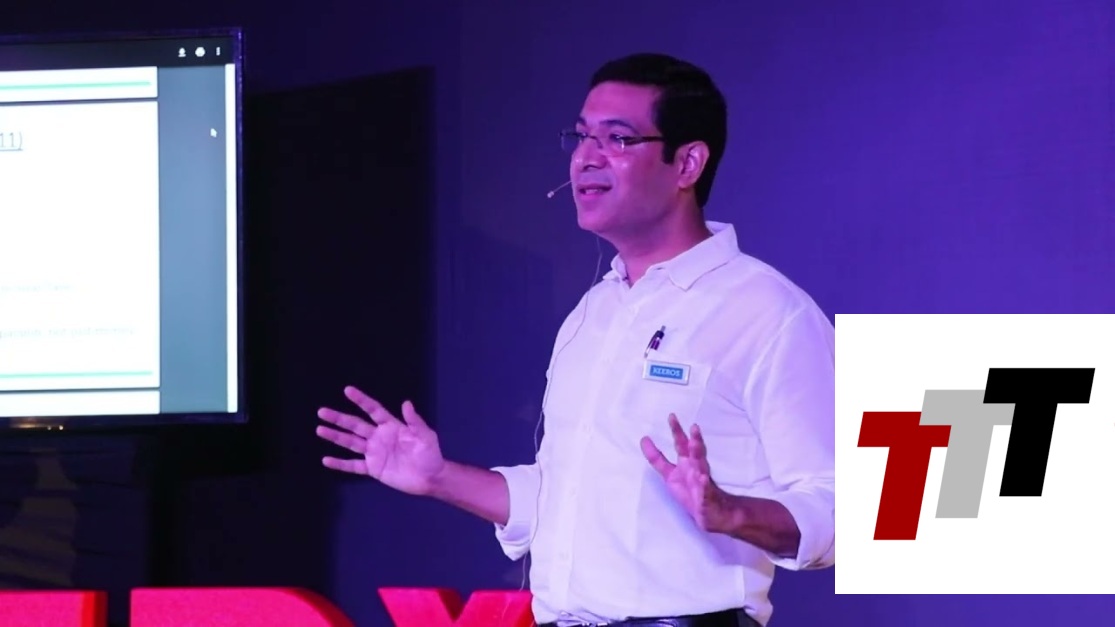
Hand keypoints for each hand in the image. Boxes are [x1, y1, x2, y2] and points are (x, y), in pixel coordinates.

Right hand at [316, 386, 444, 495]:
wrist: (430, 478)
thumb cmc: (430, 454)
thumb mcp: (426, 436)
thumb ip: (415, 421)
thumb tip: (406, 403)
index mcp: (391, 426)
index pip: (373, 410)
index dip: (361, 400)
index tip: (347, 390)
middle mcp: (379, 437)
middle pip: (355, 425)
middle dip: (339, 418)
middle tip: (322, 411)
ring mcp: (374, 453)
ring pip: (351, 443)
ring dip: (335, 436)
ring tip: (319, 429)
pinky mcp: (373, 468)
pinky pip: (353, 466)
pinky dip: (340, 464)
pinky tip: (326, 460)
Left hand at [640, 413, 735, 533]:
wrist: (708, 513)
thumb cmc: (689, 491)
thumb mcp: (669, 474)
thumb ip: (657, 458)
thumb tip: (643, 439)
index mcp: (686, 462)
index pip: (680, 444)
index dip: (676, 431)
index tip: (672, 416)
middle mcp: (695, 467)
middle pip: (694, 451)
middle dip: (694, 439)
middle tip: (694, 426)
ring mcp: (702, 480)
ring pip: (702, 465)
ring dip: (699, 455)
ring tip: (696, 444)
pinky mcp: (707, 495)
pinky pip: (705, 490)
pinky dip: (704, 484)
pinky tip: (703, 478)